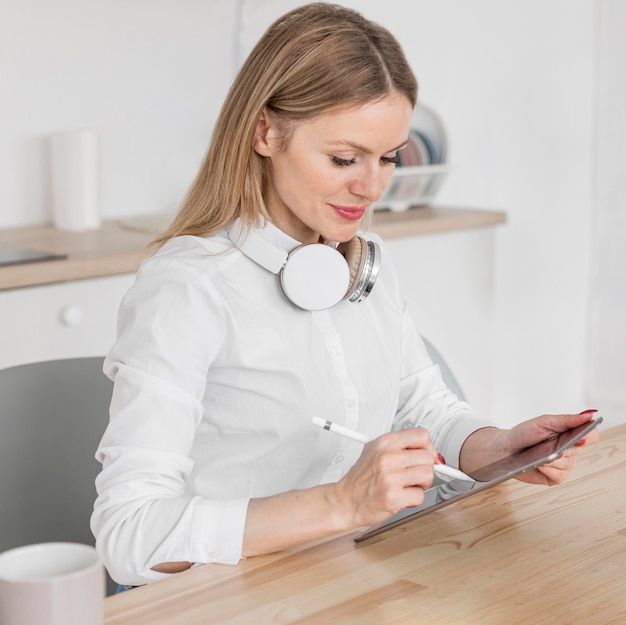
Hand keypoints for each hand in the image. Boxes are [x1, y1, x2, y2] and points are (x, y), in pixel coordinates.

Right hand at [333, 427, 437, 526]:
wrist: (347, 500)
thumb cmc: (362, 478)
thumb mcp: (376, 450)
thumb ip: (401, 446)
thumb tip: (430, 450)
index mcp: (385, 443)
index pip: (421, 435)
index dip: (427, 447)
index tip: (424, 455)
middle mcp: (387, 457)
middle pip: (428, 457)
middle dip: (425, 468)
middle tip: (414, 474)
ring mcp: (390, 477)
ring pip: (428, 475)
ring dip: (422, 484)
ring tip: (408, 485)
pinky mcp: (393, 497)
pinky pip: (420, 496)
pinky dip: (414, 499)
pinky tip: (402, 496)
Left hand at [462, 411, 599, 486]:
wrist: (504, 449)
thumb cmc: (523, 434)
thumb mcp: (543, 422)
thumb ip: (566, 420)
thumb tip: (589, 416)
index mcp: (568, 434)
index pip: (591, 435)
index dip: (589, 435)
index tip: (581, 435)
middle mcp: (569, 450)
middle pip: (578, 450)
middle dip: (563, 446)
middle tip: (548, 443)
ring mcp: (563, 465)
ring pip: (568, 464)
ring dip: (552, 459)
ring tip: (538, 453)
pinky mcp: (555, 477)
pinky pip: (560, 476)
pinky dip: (548, 470)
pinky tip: (539, 464)